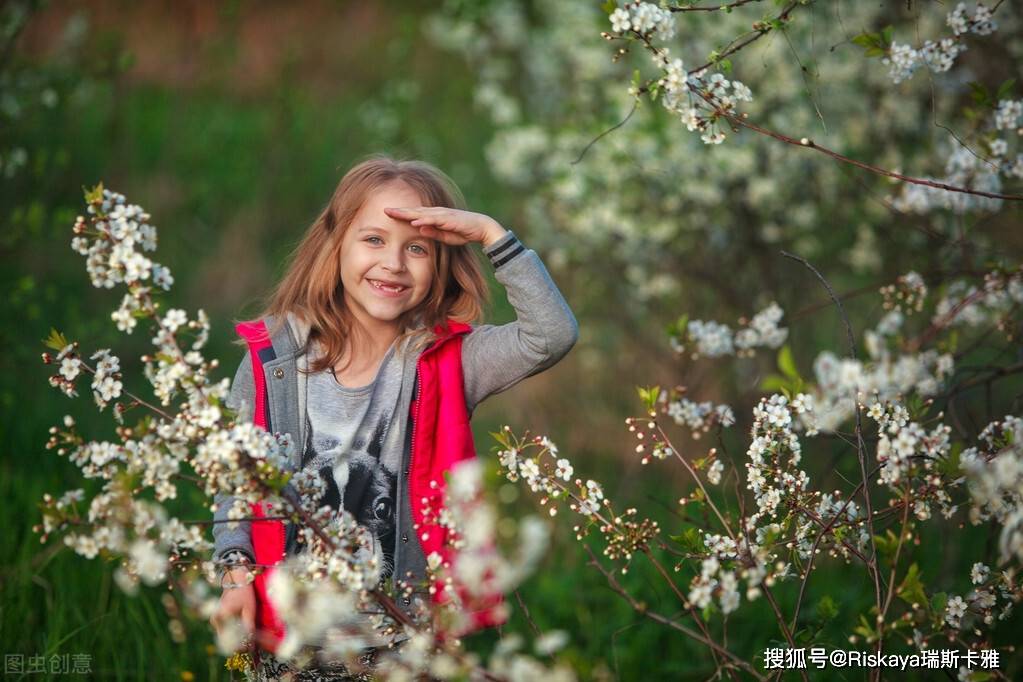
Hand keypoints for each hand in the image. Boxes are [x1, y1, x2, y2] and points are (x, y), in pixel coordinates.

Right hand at [210, 568, 255, 646]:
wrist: (236, 582)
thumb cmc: (244, 594)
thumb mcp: (249, 610)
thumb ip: (249, 627)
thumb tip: (250, 643)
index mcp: (222, 616)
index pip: (229, 639)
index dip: (240, 646)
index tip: (249, 649)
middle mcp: (215, 620)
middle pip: (226, 640)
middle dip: (238, 644)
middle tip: (250, 646)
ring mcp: (214, 621)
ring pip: (225, 637)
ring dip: (236, 639)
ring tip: (248, 638)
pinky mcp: (217, 621)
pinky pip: (225, 632)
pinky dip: (233, 634)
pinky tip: (242, 632)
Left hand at [383, 206, 507, 247]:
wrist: (482, 228)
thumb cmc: (463, 232)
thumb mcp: (444, 236)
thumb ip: (432, 233)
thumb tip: (418, 229)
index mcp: (434, 216)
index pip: (413, 214)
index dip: (400, 214)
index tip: (386, 214)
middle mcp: (436, 212)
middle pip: (414, 210)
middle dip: (399, 210)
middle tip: (384, 210)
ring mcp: (443, 214)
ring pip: (422, 212)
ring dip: (408, 213)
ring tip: (394, 213)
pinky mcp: (450, 219)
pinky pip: (434, 219)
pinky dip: (424, 219)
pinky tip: (414, 220)